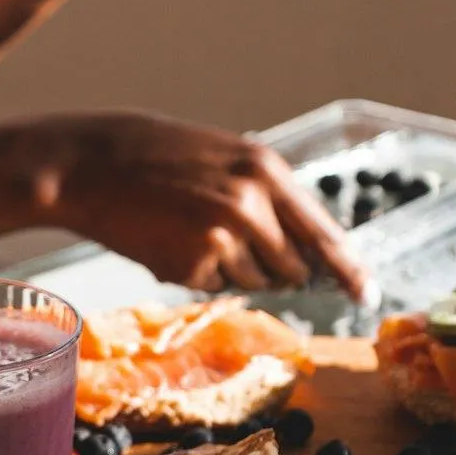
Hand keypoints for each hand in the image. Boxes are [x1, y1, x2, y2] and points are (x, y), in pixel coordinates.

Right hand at [32, 112, 366, 297]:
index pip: (324, 233)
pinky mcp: (193, 263)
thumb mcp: (223, 160)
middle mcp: (254, 203)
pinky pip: (213, 285)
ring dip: (230, 269)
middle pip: (293, 268)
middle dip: (275, 270)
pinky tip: (166, 241)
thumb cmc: (155, 159)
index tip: (366, 295)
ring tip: (187, 230)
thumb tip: (301, 256)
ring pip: (254, 280)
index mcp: (266, 171)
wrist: (89, 165)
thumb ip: (266, 198)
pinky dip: (195, 273)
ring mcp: (225, 236)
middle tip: (231, 245)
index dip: (348, 270)